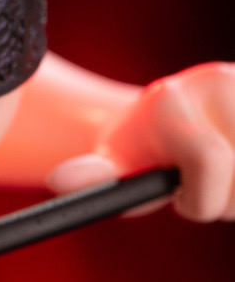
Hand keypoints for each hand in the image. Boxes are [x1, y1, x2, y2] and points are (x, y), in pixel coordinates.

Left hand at [47, 61, 234, 221]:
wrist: (167, 117)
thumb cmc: (139, 151)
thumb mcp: (113, 165)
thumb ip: (94, 178)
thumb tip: (63, 181)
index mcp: (169, 100)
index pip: (210, 162)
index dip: (202, 200)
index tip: (187, 200)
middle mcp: (215, 81)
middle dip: (230, 199)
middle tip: (209, 189)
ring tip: (225, 176)